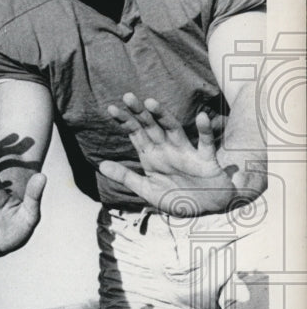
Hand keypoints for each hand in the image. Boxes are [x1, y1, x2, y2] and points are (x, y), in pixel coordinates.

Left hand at [98, 93, 250, 214]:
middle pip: (152, 128)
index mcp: (153, 157)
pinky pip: (206, 144)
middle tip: (127, 96)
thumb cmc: (177, 198)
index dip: (125, 121)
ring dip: (163, 117)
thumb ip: (126, 177)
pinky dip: (204, 131)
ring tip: (151, 103)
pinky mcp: (206, 162)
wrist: (207, 212)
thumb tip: (101, 166)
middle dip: (140, 113)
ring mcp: (187, 154)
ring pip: (174, 130)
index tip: (111, 108)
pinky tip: (201, 117)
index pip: (136, 134)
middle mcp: (168, 151)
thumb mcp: (148, 190)